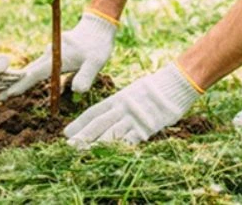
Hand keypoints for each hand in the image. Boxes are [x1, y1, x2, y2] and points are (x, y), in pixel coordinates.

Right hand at [0, 10, 116, 99]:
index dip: (20, 85)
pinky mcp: (53, 53)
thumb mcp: (96, 63)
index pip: (34, 74)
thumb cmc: (97, 46)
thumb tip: (76, 92)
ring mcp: (49, 53)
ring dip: (21, 80)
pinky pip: (39, 66)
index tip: (6, 94)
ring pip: (32, 68)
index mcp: (56, 58)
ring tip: (7, 92)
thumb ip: (86, 77)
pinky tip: (25, 82)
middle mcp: (49, 54)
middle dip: (13, 84)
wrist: (98, 26)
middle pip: (28, 71)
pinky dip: (30, 75)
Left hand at [63, 63, 200, 147]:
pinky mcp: (147, 127)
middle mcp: (122, 108)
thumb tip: (108, 113)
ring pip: (111, 133)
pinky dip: (120, 148)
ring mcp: (134, 118)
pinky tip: (110, 156)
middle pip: (99, 124)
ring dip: (97, 145)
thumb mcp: (132, 92)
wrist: (175, 84)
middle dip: (83, 136)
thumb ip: (119, 104)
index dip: (79, 123)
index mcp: (117, 98)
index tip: (66, 133)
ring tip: (84, 154)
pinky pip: (131, 140)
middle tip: (69, 146)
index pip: (94, 112)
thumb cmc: (154, 88)